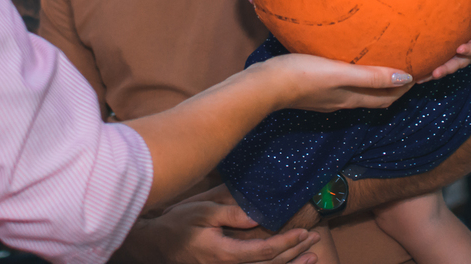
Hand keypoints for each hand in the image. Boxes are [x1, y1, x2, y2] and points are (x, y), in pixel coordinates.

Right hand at [122, 188, 320, 263]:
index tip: (305, 232)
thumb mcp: (203, 211)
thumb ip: (231, 215)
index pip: (265, 252)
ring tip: (311, 258)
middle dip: (295, 254)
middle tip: (315, 241)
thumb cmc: (177, 224)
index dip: (287, 243)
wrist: (155, 244)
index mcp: (224, 254)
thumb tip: (258, 216)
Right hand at [252, 53, 412, 112]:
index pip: (387, 98)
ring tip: (384, 64)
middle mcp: (343, 101)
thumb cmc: (301, 76)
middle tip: (407, 68)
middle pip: (376, 97)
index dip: (405, 88)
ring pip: (360, 92)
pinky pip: (344, 86)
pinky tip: (350, 64)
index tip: (420, 74)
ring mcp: (328, 98)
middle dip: (394, 86)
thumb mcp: (339, 72)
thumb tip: (405, 78)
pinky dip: (356, 78)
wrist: (265, 85)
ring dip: (375, 83)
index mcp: (352, 98)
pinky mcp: (315, 90)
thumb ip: (370, 76)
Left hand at [423, 0, 470, 81]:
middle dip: (446, 68)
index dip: (468, 49)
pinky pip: (441, 67)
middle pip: (457, 63)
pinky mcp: (453, 59)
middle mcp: (469, 55)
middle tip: (436, 73)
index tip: (460, 49)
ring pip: (446, 67)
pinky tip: (416, 77)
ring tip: (419, 79)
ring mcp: (460, 58)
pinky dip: (429, 73)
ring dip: (433, 73)